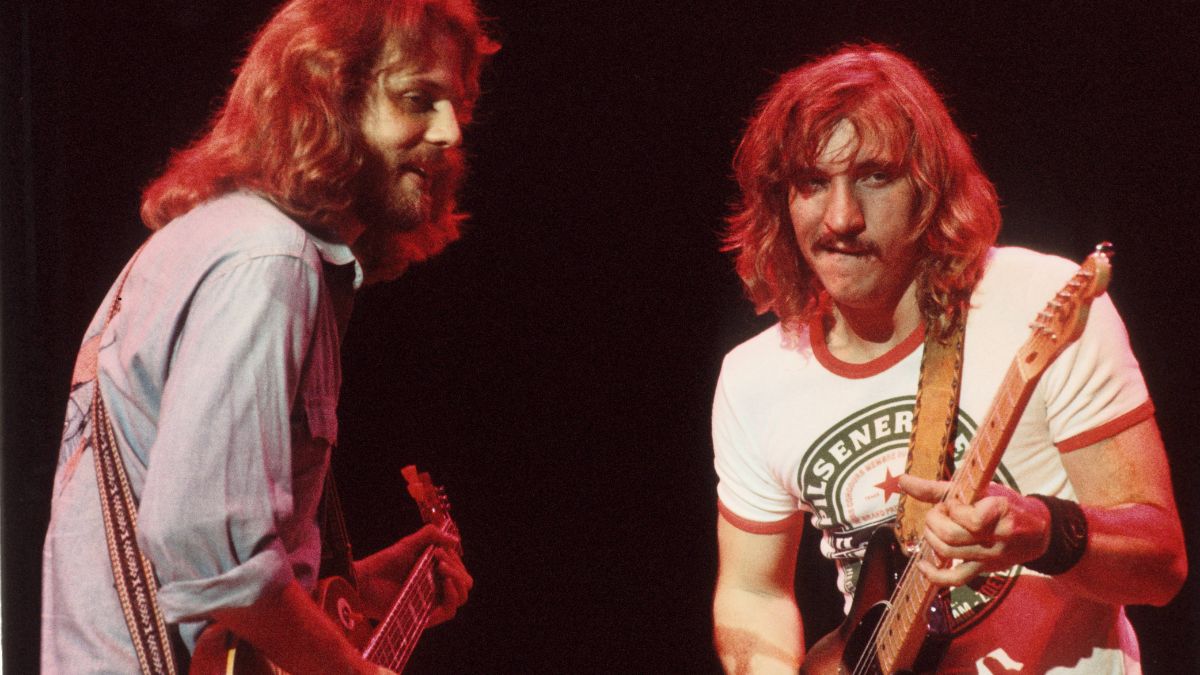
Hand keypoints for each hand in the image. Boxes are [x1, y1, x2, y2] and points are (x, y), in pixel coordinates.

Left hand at [354, 523, 473, 625]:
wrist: (365, 581)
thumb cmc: (385, 563)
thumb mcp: (409, 543)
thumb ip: (431, 535)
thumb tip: (456, 542)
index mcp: (437, 573)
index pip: (460, 570)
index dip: (455, 560)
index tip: (439, 550)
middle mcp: (437, 588)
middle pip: (465, 583)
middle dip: (458, 569)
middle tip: (439, 560)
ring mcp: (432, 602)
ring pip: (461, 597)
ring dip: (457, 580)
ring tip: (441, 569)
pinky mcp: (425, 615)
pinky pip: (449, 612)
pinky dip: (451, 596)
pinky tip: (442, 583)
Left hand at [898, 475, 1050, 585]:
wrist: (1038, 531)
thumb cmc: (1005, 504)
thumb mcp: (979, 489)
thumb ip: (938, 488)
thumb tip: (902, 480)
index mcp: (1000, 510)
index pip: (968, 517)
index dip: (951, 508)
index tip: (952, 502)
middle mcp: (997, 536)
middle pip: (952, 536)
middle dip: (934, 522)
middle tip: (938, 513)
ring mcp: (990, 556)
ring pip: (950, 553)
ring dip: (932, 538)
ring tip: (935, 528)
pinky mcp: (985, 569)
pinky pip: (956, 578)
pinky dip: (934, 575)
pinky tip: (922, 565)